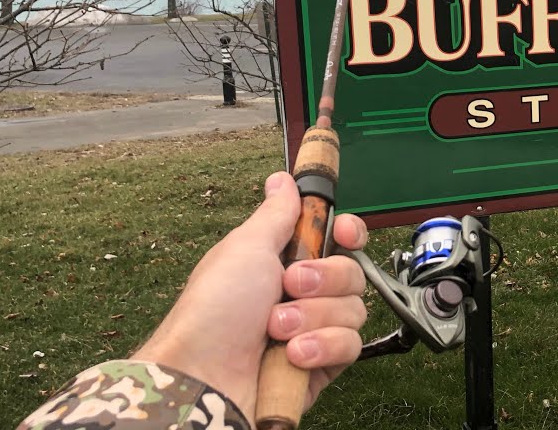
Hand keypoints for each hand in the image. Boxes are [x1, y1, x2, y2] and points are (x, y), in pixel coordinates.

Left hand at [132, 171, 368, 419]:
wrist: (205, 378)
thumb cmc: (214, 311)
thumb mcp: (245, 248)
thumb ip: (276, 213)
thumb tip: (282, 180)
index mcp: (285, 261)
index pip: (339, 239)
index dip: (348, 232)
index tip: (342, 233)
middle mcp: (303, 294)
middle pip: (352, 271)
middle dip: (323, 280)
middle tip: (288, 286)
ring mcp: (314, 330)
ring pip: (353, 310)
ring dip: (313, 317)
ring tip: (276, 330)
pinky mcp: (321, 365)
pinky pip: (350, 346)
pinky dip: (321, 347)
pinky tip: (292, 355)